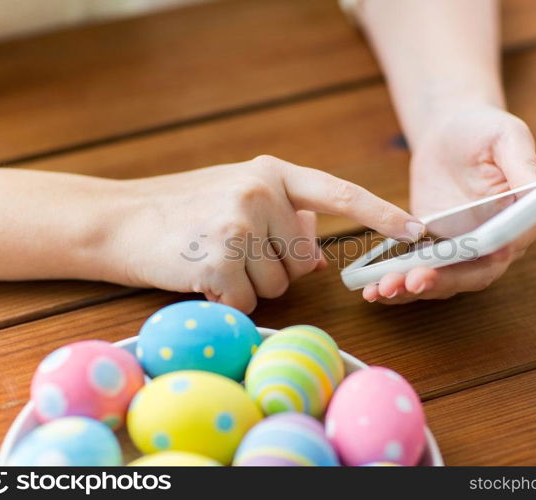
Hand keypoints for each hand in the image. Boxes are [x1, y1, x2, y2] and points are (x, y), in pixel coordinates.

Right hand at [105, 155, 423, 312]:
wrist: (118, 219)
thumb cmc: (183, 211)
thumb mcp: (238, 194)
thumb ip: (284, 213)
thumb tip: (320, 240)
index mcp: (273, 173)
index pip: (339, 194)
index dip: (381, 214)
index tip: (417, 231)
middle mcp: (262, 191)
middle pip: (304, 261)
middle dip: (276, 270)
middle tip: (232, 252)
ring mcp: (241, 222)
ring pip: (278, 286)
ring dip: (249, 286)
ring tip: (213, 260)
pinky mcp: (221, 257)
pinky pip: (248, 303)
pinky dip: (227, 302)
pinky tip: (201, 278)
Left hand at [363, 104, 535, 303]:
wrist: (448, 132)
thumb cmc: (483, 129)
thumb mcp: (507, 136)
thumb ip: (522, 163)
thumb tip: (535, 192)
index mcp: (523, 217)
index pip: (509, 244)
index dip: (486, 256)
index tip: (461, 256)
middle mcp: (498, 242)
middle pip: (474, 273)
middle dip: (443, 281)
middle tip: (411, 281)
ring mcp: (466, 249)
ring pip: (445, 280)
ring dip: (414, 289)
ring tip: (383, 289)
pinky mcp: (437, 248)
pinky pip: (421, 271)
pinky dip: (399, 282)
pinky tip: (373, 289)